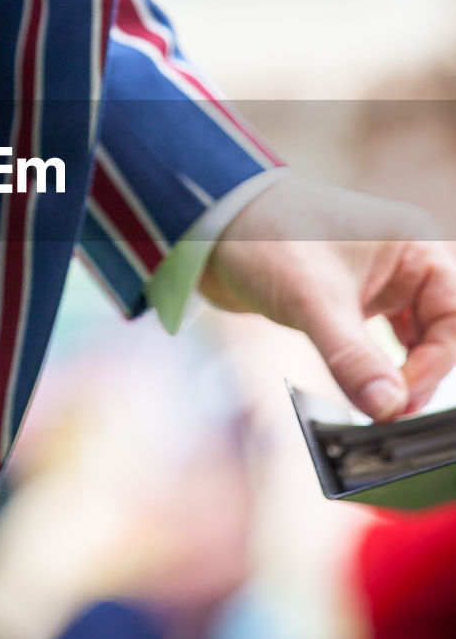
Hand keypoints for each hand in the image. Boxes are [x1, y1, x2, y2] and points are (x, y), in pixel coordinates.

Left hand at [200, 177, 455, 420]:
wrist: (208, 226)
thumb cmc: (264, 238)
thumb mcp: (313, 301)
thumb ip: (353, 356)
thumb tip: (390, 408)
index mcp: (413, 244)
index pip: (455, 313)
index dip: (436, 362)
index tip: (399, 399)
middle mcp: (403, 260)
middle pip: (441, 327)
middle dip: (422, 371)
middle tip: (391, 412)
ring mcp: (378, 279)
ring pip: (414, 336)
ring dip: (401, 372)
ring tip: (380, 407)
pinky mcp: (351, 297)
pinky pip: (382, 338)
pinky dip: (377, 364)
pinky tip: (364, 386)